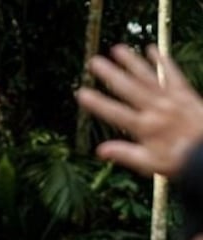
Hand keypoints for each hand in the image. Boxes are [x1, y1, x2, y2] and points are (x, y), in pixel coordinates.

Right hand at [76, 44, 202, 176]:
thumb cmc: (180, 160)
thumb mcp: (150, 164)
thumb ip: (126, 154)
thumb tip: (101, 151)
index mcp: (145, 127)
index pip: (115, 113)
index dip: (97, 103)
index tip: (81, 93)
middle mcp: (156, 109)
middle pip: (129, 88)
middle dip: (110, 74)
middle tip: (94, 62)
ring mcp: (171, 99)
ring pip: (148, 77)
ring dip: (132, 62)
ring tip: (117, 48)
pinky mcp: (185, 93)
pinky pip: (172, 74)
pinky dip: (162, 61)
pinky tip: (152, 49)